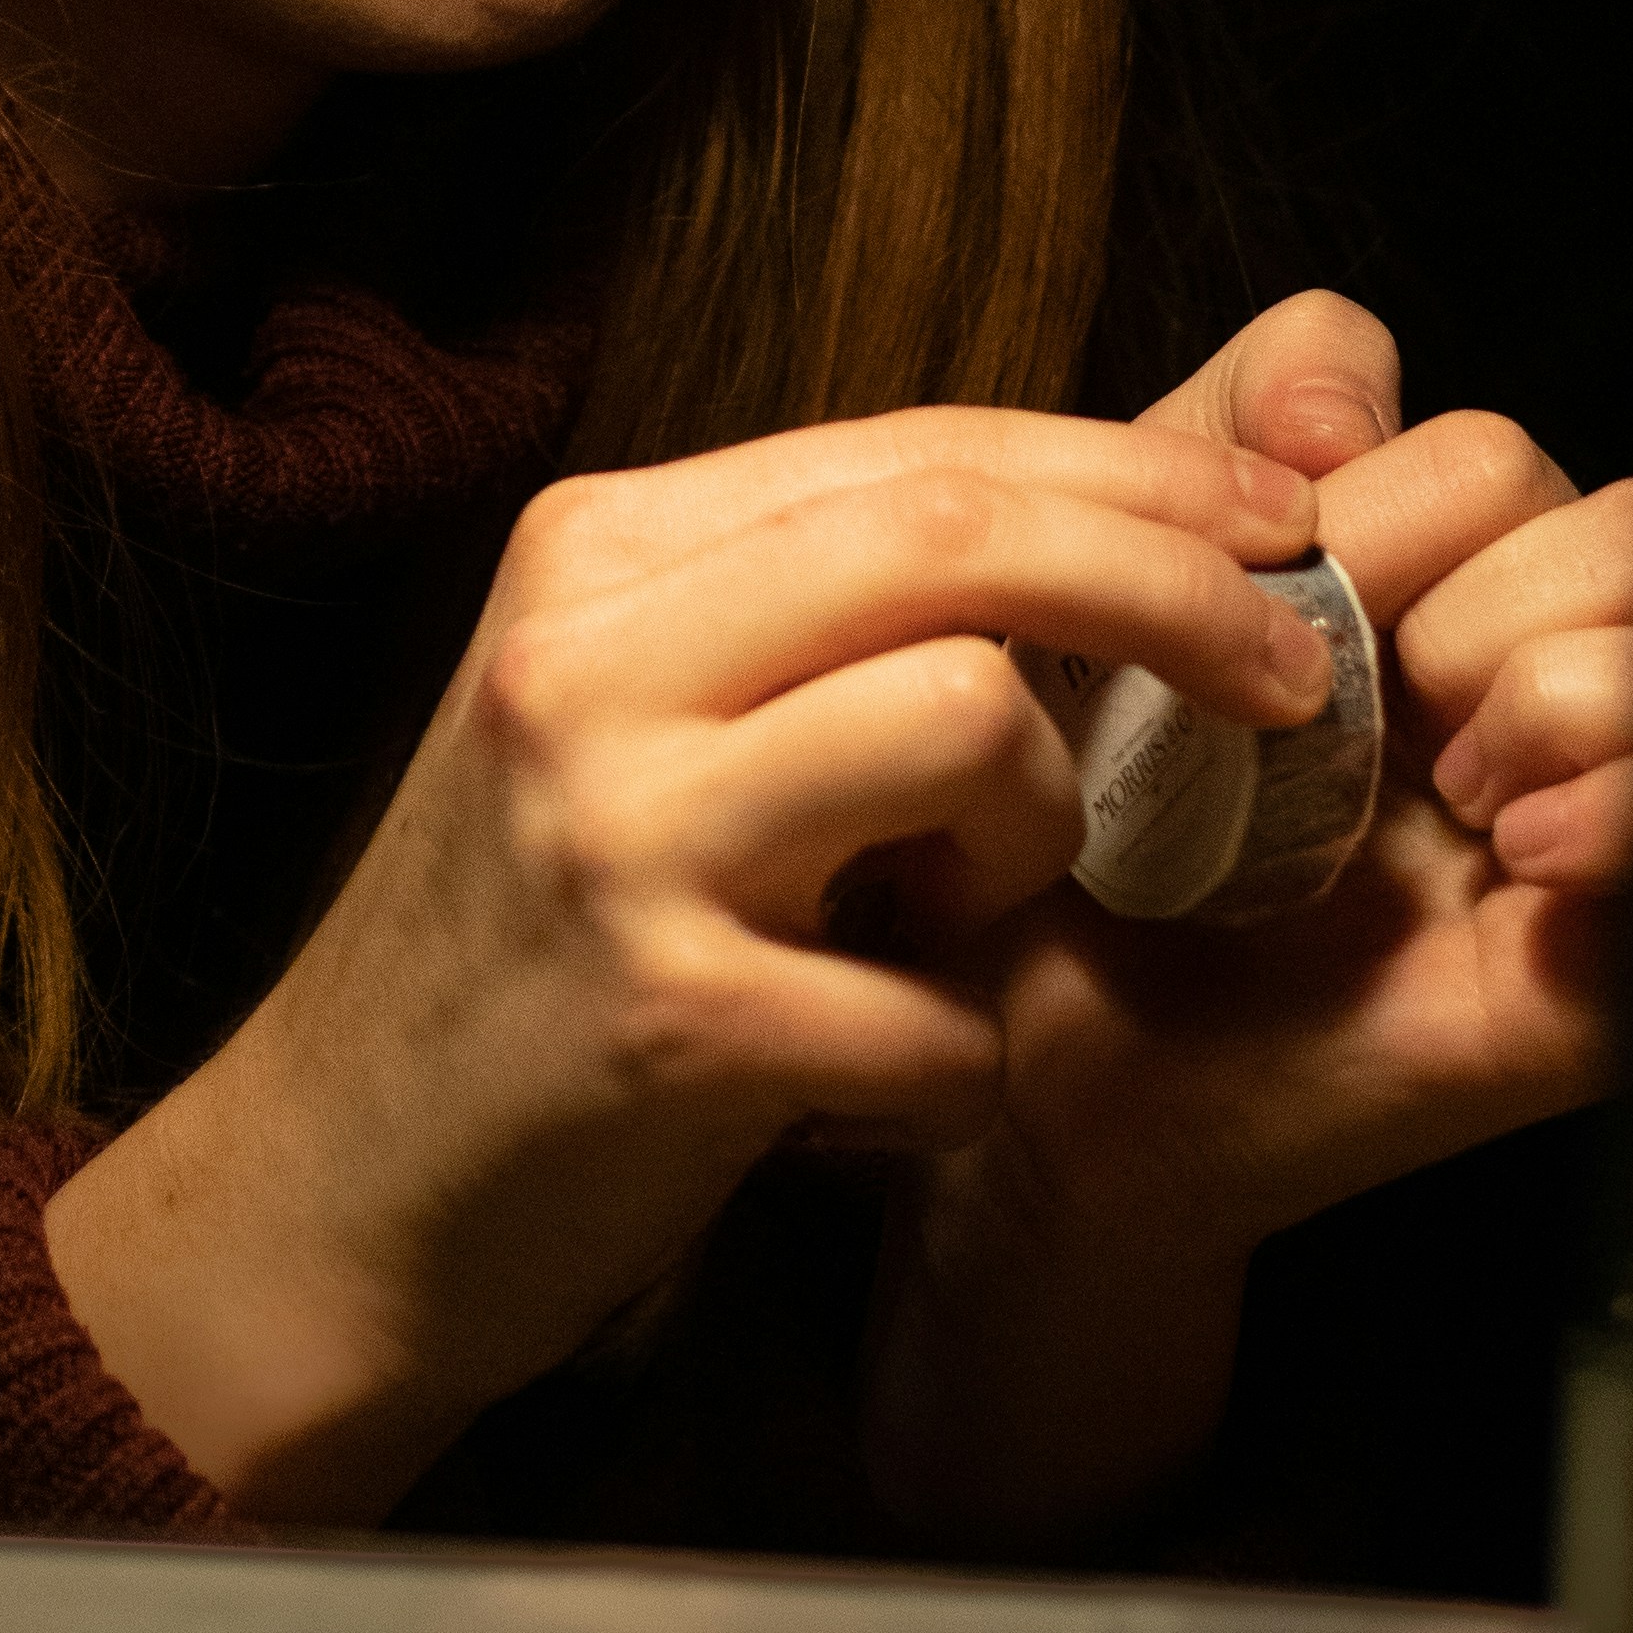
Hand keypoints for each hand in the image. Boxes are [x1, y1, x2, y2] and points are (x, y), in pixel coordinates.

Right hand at [40, 404, 1331, 1520]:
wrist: (330, 1186)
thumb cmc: (534, 951)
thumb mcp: (636, 717)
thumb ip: (816, 613)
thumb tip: (1102, 530)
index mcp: (597, 549)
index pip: (918, 445)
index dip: (1131, 468)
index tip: (1277, 520)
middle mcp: (587, 652)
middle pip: (962, 534)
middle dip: (1177, 583)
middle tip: (1302, 668)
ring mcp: (615, 828)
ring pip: (972, 720)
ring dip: (1041, 842)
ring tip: (957, 927)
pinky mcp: (661, 1016)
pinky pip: (941, 1007)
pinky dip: (963, 1065)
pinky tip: (894, 1091)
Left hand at [863, 295, 1632, 1548]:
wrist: (1033, 1052)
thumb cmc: (1072, 829)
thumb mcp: (1111, 593)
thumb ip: (1213, 439)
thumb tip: (1339, 400)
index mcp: (1418, 581)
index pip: (1487, 441)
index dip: (1383, 486)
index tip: (1279, 583)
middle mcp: (1525, 678)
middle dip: (1491, 589)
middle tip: (1374, 702)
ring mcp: (1591, 815)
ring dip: (1585, 691)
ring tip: (1460, 781)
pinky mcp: (1622, 963)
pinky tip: (1524, 851)